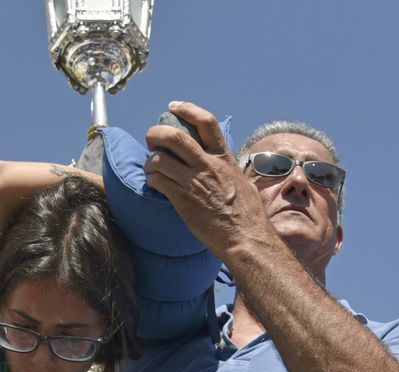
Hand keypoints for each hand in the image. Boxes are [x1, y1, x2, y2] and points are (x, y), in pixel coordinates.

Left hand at [142, 101, 269, 260]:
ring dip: (150, 162)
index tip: (173, 106)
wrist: (246, 238)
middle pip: (175, 137)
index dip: (187, 109)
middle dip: (156, 133)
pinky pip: (158, 182)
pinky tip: (155, 184)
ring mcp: (194, 183)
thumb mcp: (243, 182)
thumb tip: (224, 166)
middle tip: (152, 139)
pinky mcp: (183, 201)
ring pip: (160, 160)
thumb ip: (229, 170)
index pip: (207, 122)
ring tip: (151, 168)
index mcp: (224, 158)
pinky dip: (151, 180)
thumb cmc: (249, 215)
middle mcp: (208, 166)